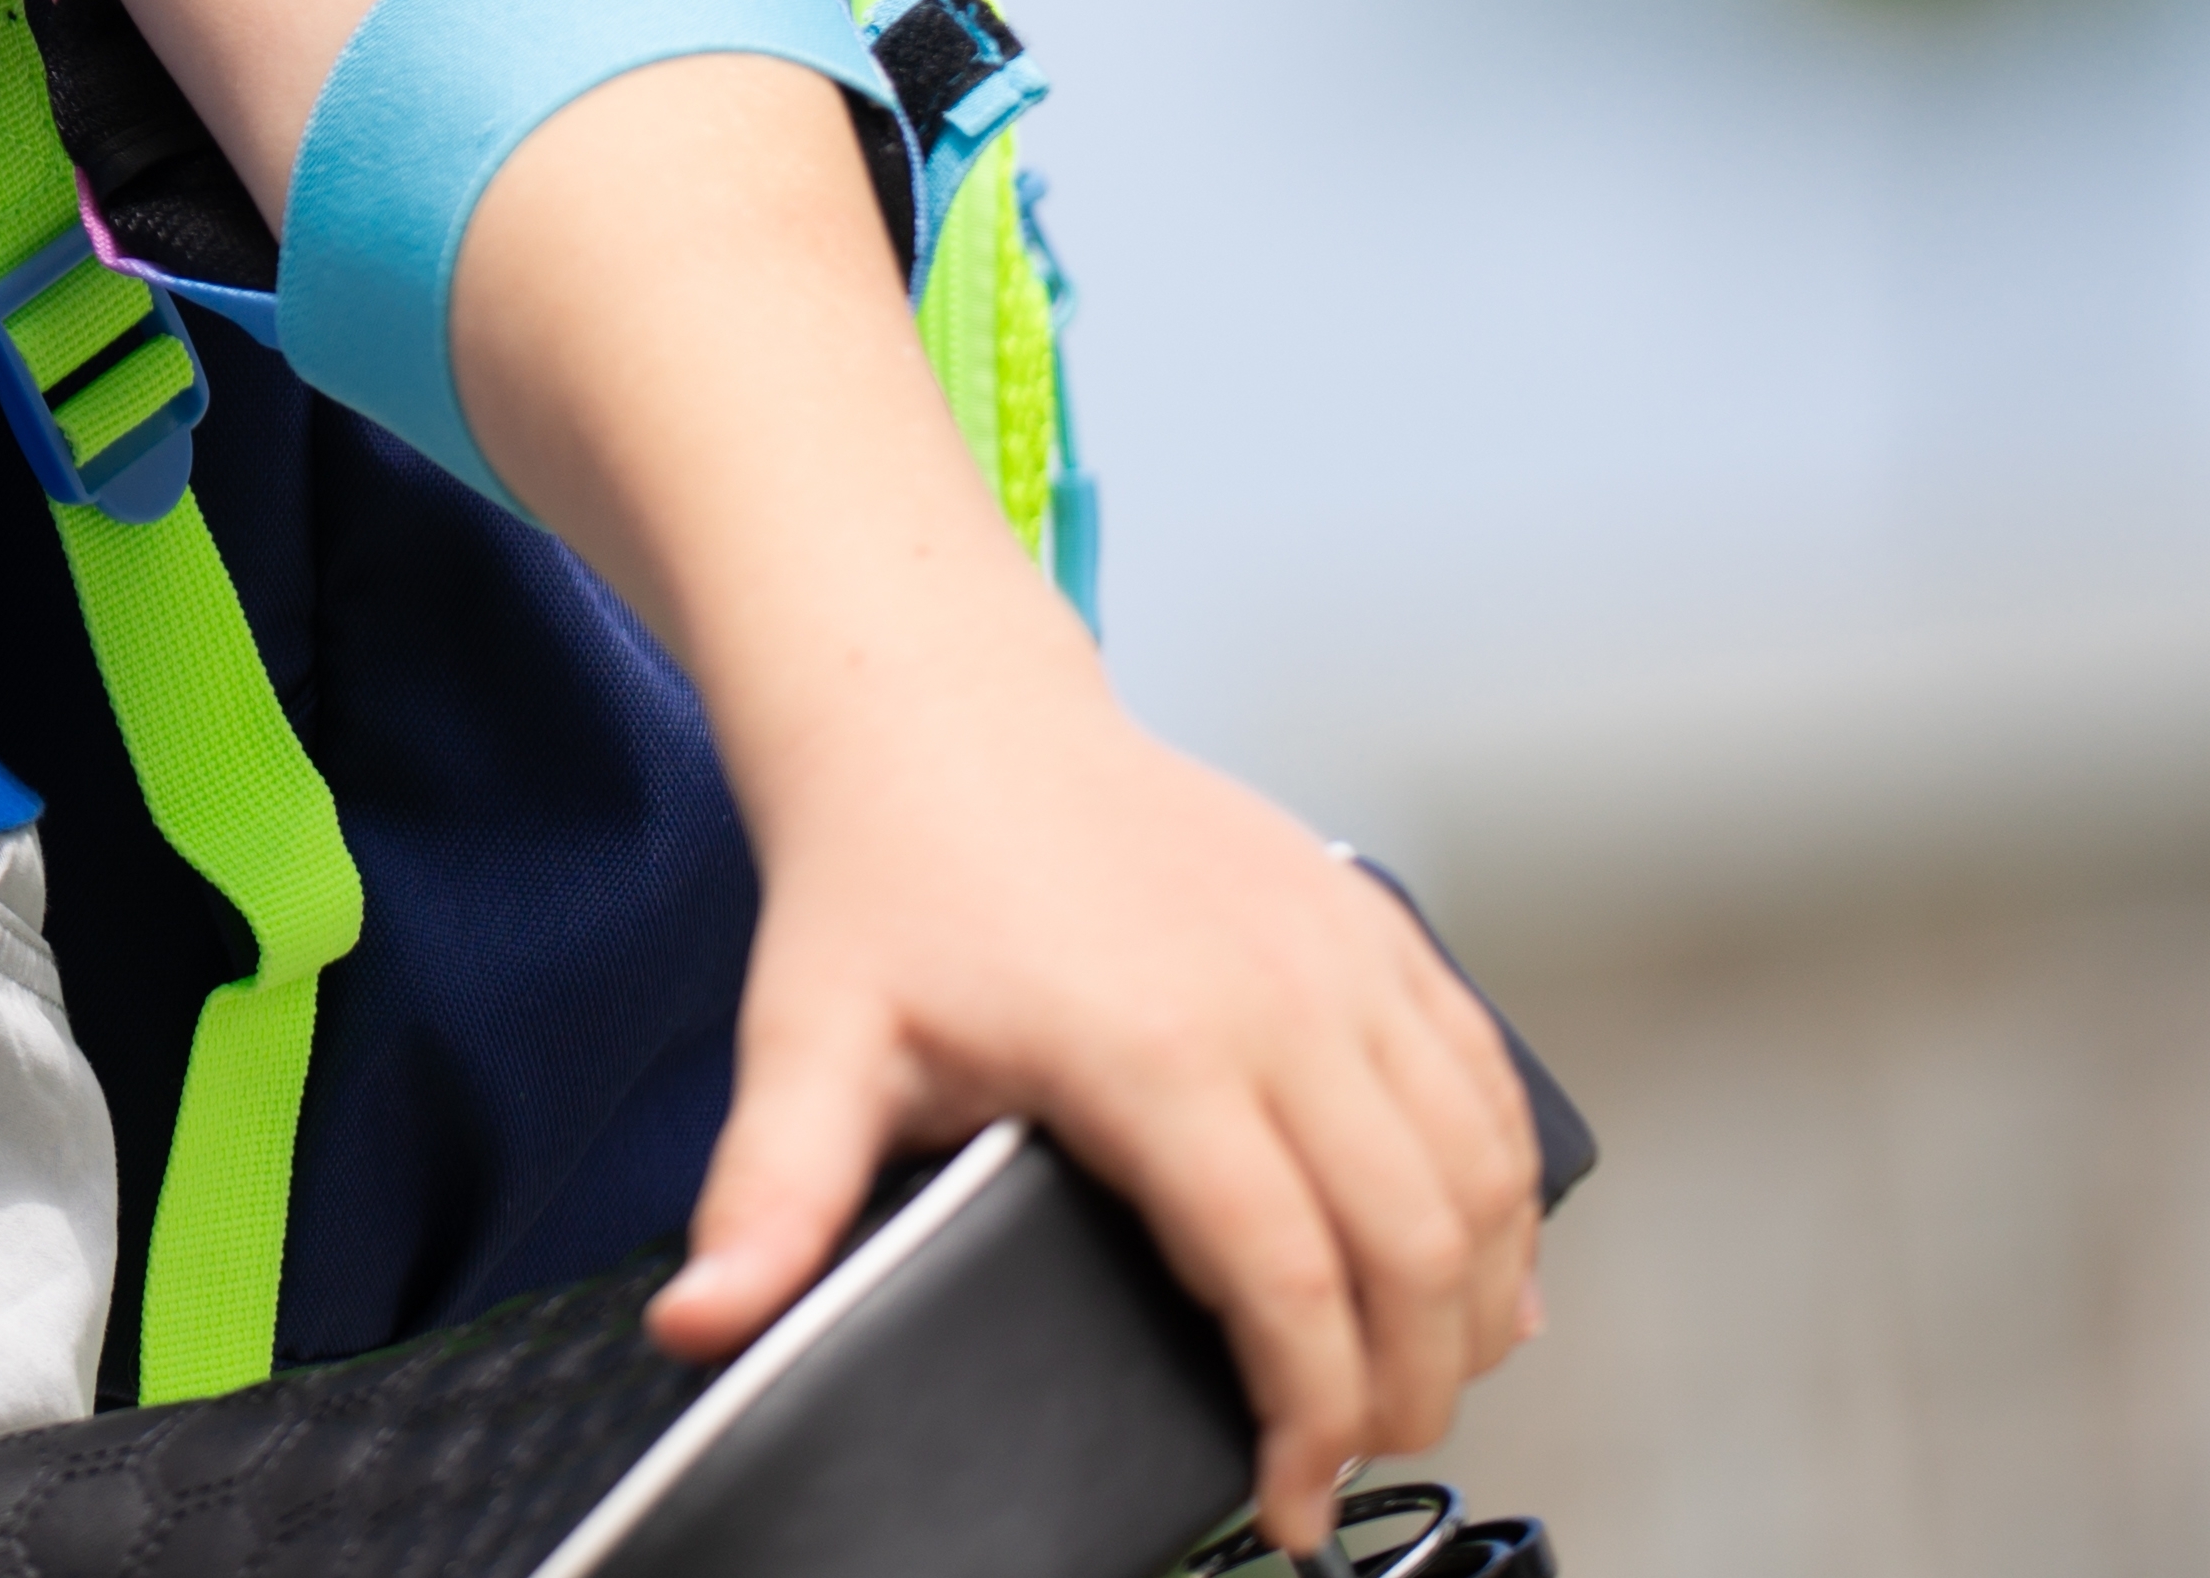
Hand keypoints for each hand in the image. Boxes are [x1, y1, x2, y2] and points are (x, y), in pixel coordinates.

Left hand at [663, 631, 1546, 1547]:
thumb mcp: (806, 1040)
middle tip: (1351, 1460)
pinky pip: (1486, 1083)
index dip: (1306, 1417)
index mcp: (1150, 1050)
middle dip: (1405, 1390)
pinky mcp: (1374, 923)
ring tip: (1414, 1385)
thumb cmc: (883, 872)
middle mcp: (1277, 1002)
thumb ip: (770, 1197)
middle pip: (1412, 1248)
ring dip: (1475, 1304)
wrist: (938, 712)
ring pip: (1480, 1175)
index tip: (1286, 1504)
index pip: (1283, 1281)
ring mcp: (1342, 954)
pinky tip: (1483, 1263)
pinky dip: (1508, 1192)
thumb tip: (701, 1317)